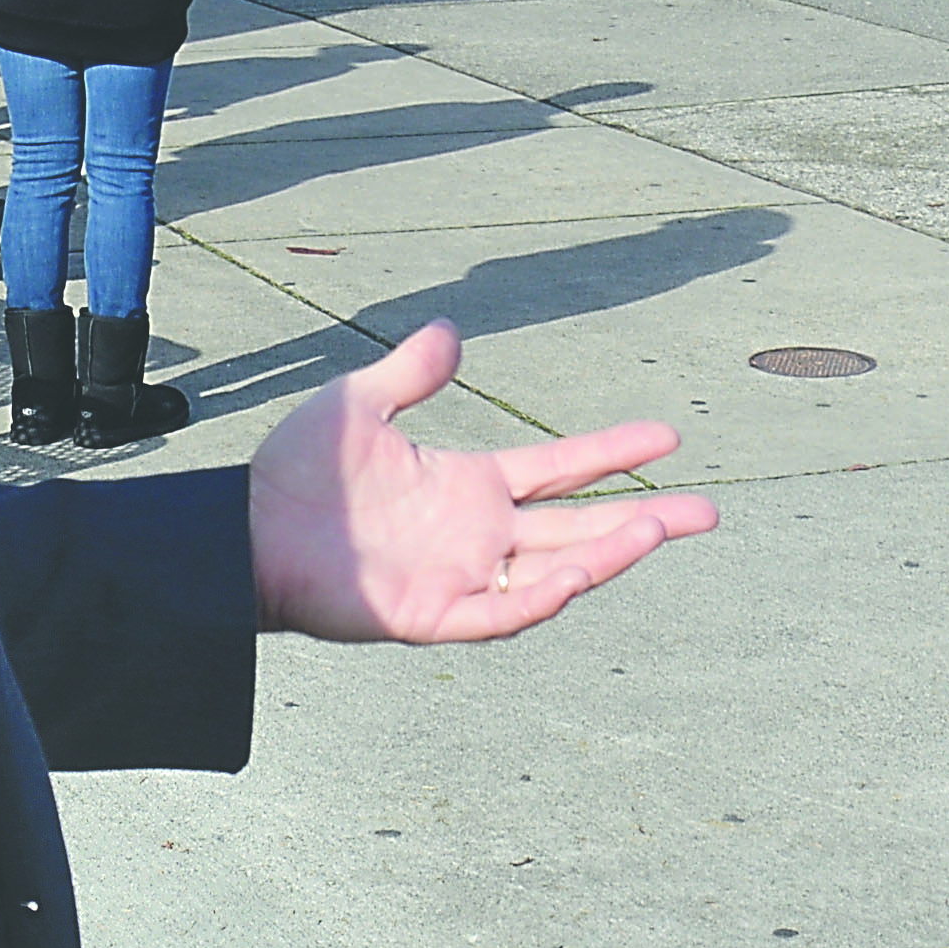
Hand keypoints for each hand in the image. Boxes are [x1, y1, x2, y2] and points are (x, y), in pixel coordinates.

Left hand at [247, 322, 717, 644]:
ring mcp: (459, 578)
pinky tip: (580, 576)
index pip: (560, 470)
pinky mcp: (431, 615)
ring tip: (659, 530)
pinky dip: (542, 599)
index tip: (666, 437)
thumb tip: (452, 332)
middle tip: (707, 512)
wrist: (241, 529)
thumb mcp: (359, 405)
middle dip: (643, 520)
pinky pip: (500, 615)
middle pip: (579, 528)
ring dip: (608, 554)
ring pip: (554, 571)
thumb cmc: (297, 474)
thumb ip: (409, 373)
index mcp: (470, 485)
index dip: (612, 454)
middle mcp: (477, 535)